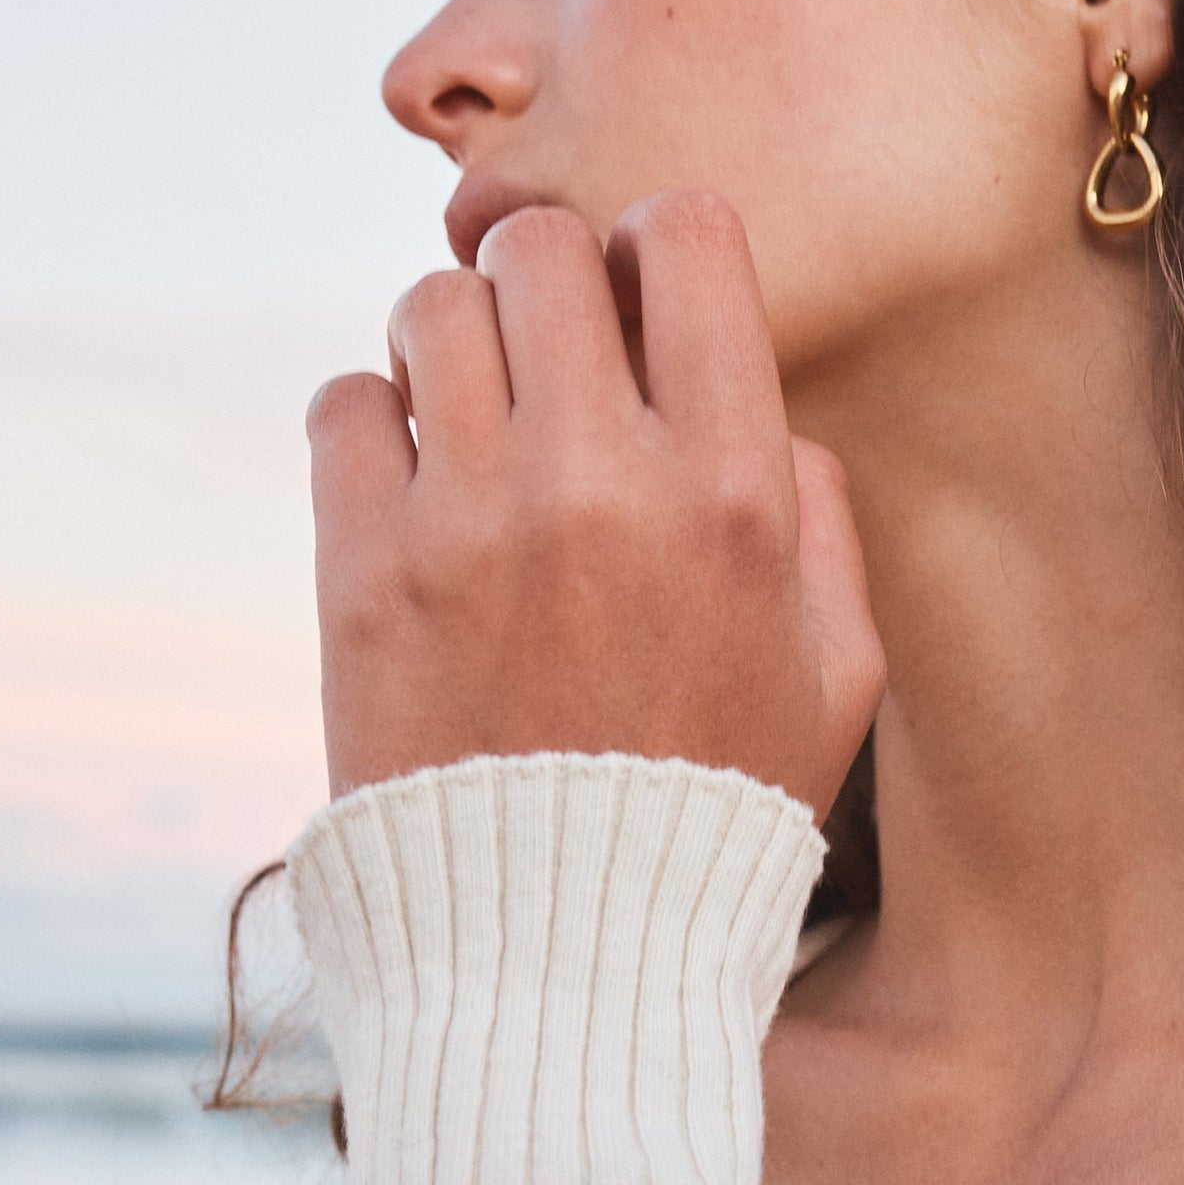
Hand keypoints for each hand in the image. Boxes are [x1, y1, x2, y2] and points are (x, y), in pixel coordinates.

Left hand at [308, 194, 883, 809]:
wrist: (565, 950)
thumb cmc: (715, 806)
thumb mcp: (837, 677)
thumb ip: (822, 522)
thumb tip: (767, 420)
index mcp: (735, 493)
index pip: (685, 234)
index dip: (658, 250)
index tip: (644, 312)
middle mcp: (603, 484)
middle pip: (543, 248)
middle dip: (547, 284)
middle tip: (548, 362)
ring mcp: (471, 522)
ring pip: (433, 309)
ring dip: (456, 349)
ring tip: (476, 428)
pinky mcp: (364, 572)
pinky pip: (345, 402)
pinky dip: (375, 426)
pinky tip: (416, 492)